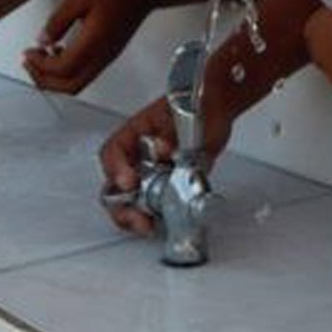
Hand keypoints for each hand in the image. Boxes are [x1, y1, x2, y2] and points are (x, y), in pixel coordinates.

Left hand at [23, 0, 152, 93]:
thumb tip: (42, 40)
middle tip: (29, 62)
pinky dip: (67, 71)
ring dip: (55, 77)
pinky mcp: (109, 53)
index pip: (61, 69)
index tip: (28, 52)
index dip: (40, 66)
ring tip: (40, 58)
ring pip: (78, 83)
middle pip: (70, 87)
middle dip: (44, 80)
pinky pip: (85, 73)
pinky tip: (59, 51)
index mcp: (94, 43)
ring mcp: (107, 57)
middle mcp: (102, 56)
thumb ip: (58, 21)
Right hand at [97, 93, 232, 234]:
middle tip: (139, 218)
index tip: (129, 183)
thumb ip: (172, 133)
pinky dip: (157, 216)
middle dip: (123, 207)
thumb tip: (162, 149)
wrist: (218, 112)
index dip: (117, 169)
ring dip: (137, 216)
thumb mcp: (186, 116)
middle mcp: (137, 156)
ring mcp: (150, 174)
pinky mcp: (166, 188)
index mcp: (135, 134)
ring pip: (130, 201)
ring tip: (150, 225)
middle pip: (115, 186)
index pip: (113, 152)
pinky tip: (167, 221)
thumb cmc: (198, 106)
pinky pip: (153, 207)